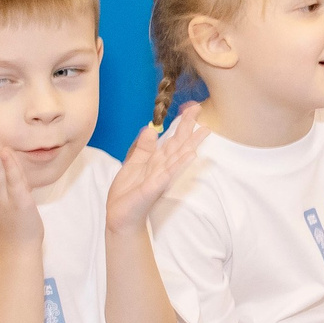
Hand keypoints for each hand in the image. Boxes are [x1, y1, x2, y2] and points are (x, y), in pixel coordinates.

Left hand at [104, 103, 205, 232]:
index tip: (192, 107)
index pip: (173, 139)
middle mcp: (163, 167)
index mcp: (157, 160)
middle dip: (188, 127)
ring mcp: (161, 177)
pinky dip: (180, 163)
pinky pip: (169, 173)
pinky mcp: (155, 187)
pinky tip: (191, 154)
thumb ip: (144, 147)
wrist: (120, 215)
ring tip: (204, 130)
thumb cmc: (128, 192)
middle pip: (178, 144)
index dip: (182, 123)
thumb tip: (150, 128)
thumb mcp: (134, 164)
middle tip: (199, 108)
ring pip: (178, 157)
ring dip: (191, 143)